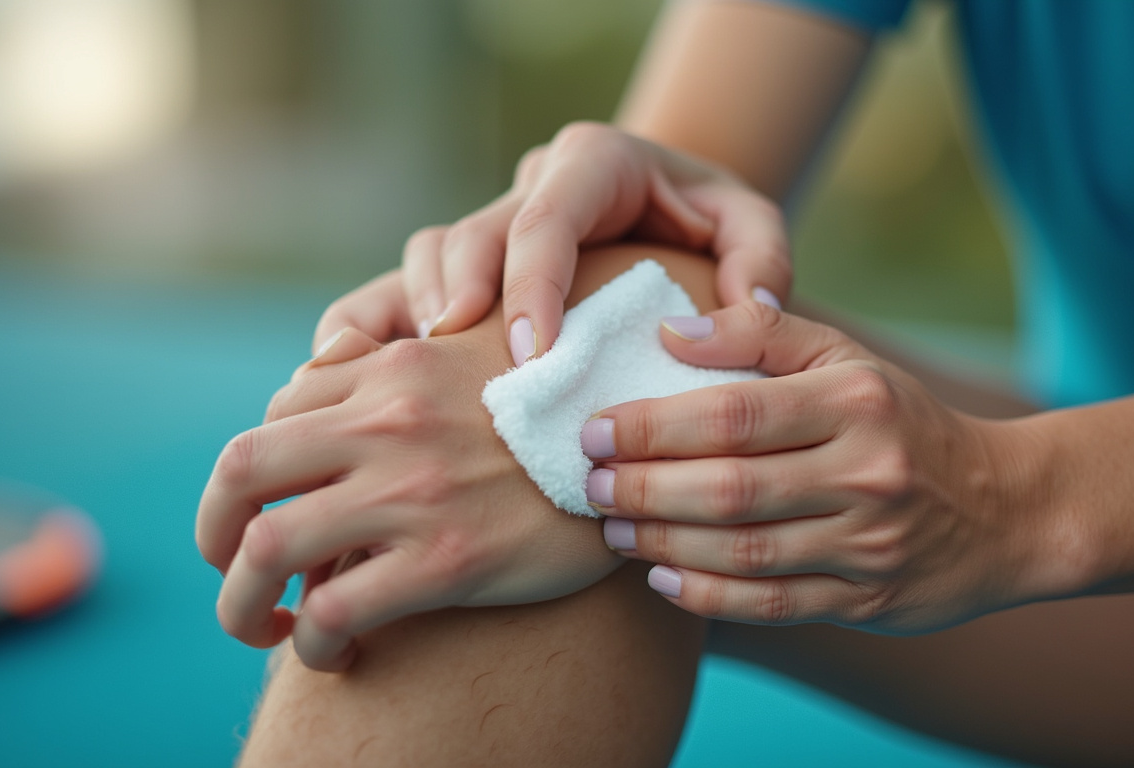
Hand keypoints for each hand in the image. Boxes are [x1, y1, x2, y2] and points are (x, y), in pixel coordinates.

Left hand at [197, 323, 622, 671]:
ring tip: (259, 627)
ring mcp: (413, 492)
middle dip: (213, 531)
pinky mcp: (446, 561)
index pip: (277, 410)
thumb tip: (332, 379)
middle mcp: (390, 421)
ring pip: (264, 548)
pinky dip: (313, 641)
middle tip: (231, 568)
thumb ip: (409, 362)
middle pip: (240, 471)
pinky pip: (334, 609)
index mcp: (397, 368)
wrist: (654, 454)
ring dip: (240, 602)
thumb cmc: (569, 411)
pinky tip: (336, 651)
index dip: (260, 469)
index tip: (273, 508)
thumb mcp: (487, 357)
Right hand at [313, 121, 791, 364]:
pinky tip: (371, 381)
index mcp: (594, 162)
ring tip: (422, 380)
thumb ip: (761, 259)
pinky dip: (386, 327)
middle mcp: (532, 186)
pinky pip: (408, 283)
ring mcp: (496, 223)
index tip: (528, 353)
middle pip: (473, 234)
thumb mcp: (752, 223)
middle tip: (454, 365)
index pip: (548, 219)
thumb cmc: (710, 217)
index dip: (530, 285)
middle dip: (457, 298)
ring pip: (430, 255)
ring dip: (419, 315)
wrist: (669, 205)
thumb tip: (746, 315)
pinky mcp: (472, 261)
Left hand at [583, 301, 1049, 633]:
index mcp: (855, 401)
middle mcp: (866, 473)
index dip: (653, 425)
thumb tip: (666, 332)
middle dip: (645, 488)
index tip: (594, 428)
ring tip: (612, 526)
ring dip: (663, 542)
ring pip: (744, 551)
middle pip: (730, 487)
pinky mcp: (868, 599)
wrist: (1004, 508)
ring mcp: (870, 543)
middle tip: (589, 483)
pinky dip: (709, 595)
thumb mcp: (846, 359)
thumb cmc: (900, 420)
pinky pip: (773, 604)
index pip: (734, 413)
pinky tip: (662, 578)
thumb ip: (759, 334)